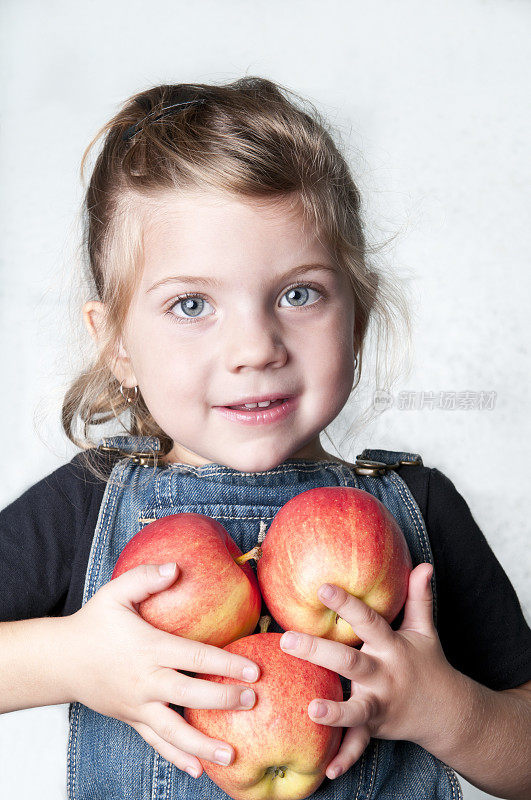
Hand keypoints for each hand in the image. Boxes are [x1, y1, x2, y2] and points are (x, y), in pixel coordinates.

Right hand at [64, 563, 259, 778]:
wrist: (59, 660)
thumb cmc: (94, 623)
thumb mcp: (115, 593)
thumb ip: (145, 578)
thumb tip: (175, 567)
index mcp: (148, 648)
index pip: (193, 657)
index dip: (224, 663)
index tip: (252, 669)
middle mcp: (145, 680)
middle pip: (190, 695)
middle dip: (223, 699)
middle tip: (253, 701)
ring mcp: (138, 704)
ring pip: (174, 730)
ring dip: (203, 743)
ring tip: (231, 754)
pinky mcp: (132, 719)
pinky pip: (156, 742)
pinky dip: (177, 757)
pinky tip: (198, 769)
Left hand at [279, 563, 454, 779]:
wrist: (447, 711)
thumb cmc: (426, 663)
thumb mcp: (425, 631)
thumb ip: (419, 598)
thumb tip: (425, 564)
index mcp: (391, 647)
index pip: (368, 621)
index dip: (347, 604)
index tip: (322, 587)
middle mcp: (384, 674)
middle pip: (350, 662)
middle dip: (319, 651)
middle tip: (287, 640)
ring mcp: (379, 703)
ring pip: (355, 708)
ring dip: (335, 710)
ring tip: (311, 709)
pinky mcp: (375, 728)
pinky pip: (359, 744)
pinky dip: (345, 758)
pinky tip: (327, 771)